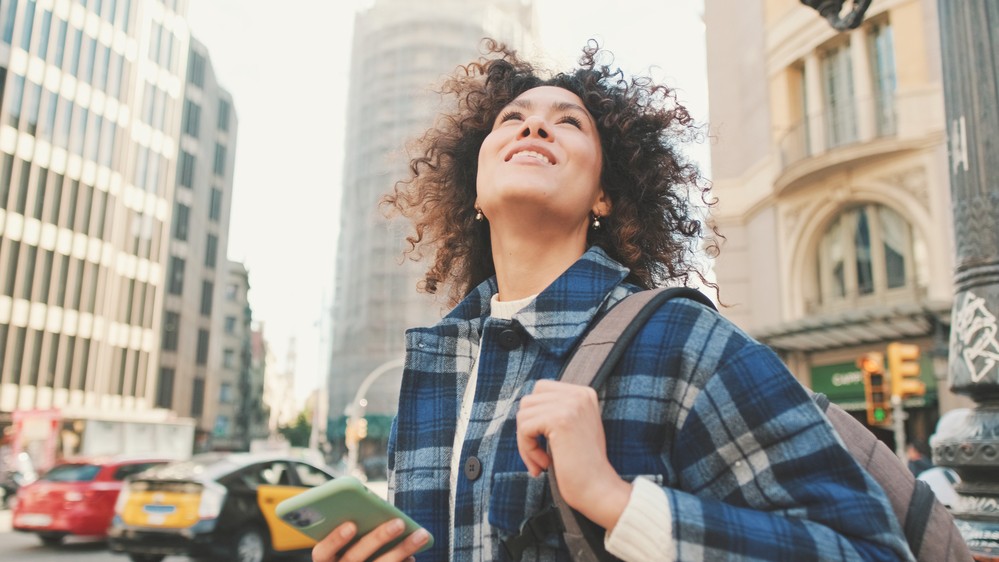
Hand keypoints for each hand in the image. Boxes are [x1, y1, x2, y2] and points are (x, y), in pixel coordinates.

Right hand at [312, 519, 429, 561]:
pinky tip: (412, 556)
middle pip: (355, 557)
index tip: (351, 525)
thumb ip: (347, 525)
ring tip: (421, 534)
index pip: (322, 552)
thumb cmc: (344, 548)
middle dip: (378, 538)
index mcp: (324, 559)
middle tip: (399, 523)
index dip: (335, 539)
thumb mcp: (340, 540)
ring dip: (402, 550)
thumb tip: (375, 507)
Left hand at [516, 380, 631, 530]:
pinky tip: (544, 464)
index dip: (535, 417)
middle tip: (539, 454)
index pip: (540, 390)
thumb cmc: (583, 466)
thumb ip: (556, 410)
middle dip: (527, 429)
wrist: (599, 489)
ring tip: (542, 461)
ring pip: (523, 414)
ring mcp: (570, 404)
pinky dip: (527, 450)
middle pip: (529, 401)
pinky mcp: (559, 420)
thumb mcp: (574, 427)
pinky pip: (524, 428)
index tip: (546, 442)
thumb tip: (525, 406)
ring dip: (526, 443)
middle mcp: (579, 394)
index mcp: (583, 393)